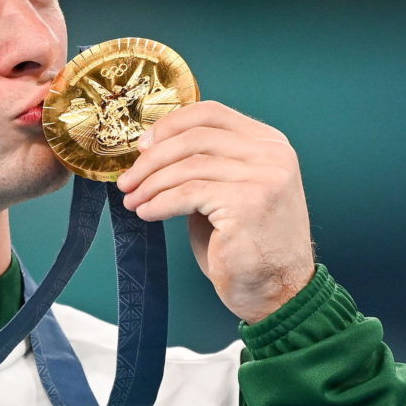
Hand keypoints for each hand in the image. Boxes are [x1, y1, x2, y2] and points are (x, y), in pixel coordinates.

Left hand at [115, 100, 316, 323]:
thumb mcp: (228, 192)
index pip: (211, 113)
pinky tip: (147, 213)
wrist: (278, 291)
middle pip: (195, 138)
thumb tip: (152, 152)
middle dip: (152, 159)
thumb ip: (205, 166)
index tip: (142, 146)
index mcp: (269, 144)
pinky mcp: (249, 203)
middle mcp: (272, 155)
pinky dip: (160, 202)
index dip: (170, 125)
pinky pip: (189, 193)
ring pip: (189, 165)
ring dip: (151, 184)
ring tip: (133, 200)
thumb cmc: (246, 246)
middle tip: (127, 181)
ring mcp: (264, 177)